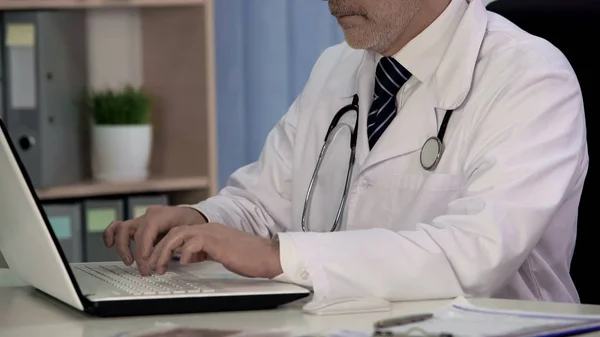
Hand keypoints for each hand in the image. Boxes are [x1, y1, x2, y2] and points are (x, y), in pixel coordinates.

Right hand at [103, 205, 206, 274]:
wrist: (194, 215)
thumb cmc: (193, 223)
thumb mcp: (190, 233)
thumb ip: (177, 245)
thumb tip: (164, 261)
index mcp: (162, 214)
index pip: (147, 230)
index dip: (144, 247)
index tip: (147, 263)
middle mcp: (149, 215)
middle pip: (134, 232)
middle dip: (138, 254)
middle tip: (145, 270)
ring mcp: (141, 219)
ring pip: (121, 228)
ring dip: (122, 247)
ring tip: (129, 262)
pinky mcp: (137, 225)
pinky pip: (118, 227)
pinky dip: (110, 235)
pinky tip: (109, 245)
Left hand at [148, 223, 282, 278]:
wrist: (268, 255)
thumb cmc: (249, 257)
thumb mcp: (220, 253)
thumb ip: (204, 251)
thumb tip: (187, 257)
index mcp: (209, 230)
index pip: (179, 232)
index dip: (164, 246)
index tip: (156, 261)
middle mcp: (209, 229)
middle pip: (174, 231)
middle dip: (158, 249)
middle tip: (151, 266)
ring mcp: (213, 234)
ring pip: (179, 235)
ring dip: (165, 251)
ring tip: (159, 267)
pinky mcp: (218, 242)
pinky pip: (194, 242)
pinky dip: (184, 252)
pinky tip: (181, 263)